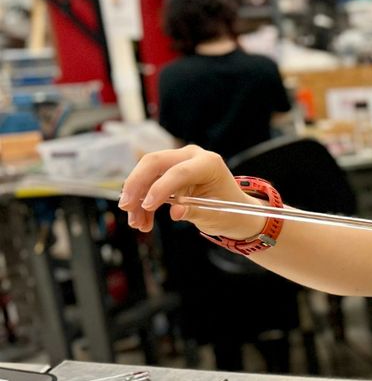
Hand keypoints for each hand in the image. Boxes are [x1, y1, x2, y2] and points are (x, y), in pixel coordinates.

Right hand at [117, 145, 264, 238]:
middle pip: (155, 163)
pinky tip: (142, 221)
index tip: (146, 206)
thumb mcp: (216, 215)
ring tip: (137, 224)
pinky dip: (142, 201)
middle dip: (137, 185)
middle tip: (126, 207)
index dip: (160, 188)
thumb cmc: (230, 210)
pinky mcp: (169, 171)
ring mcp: (179, 161)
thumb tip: (175, 212)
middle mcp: (192, 156)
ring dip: (136, 198)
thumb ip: (195, 212)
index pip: (180, 171)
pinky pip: (148, 182)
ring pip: (147, 173)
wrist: (235, 210)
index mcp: (209, 163)